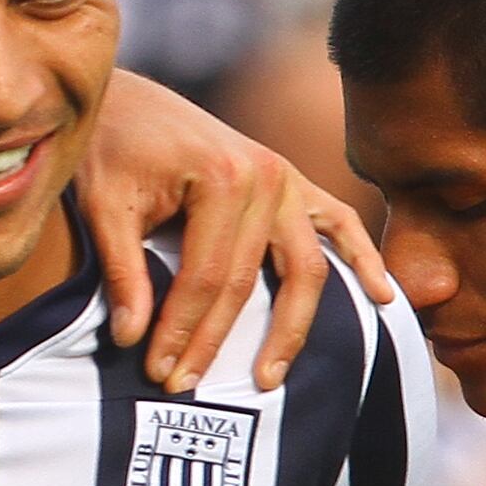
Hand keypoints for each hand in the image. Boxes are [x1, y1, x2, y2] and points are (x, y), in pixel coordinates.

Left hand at [78, 69, 396, 391]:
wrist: (127, 99)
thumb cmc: (110, 148)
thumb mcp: (103, 205)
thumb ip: (123, 273)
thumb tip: (132, 341)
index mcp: (224, 178)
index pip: (209, 278)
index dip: (183, 331)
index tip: (159, 373)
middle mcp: (267, 177)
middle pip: (254, 282)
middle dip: (219, 341)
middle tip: (189, 386)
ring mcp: (288, 179)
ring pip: (308, 268)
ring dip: (293, 326)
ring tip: (270, 377)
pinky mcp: (295, 183)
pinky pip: (340, 225)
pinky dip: (363, 261)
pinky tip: (382, 300)